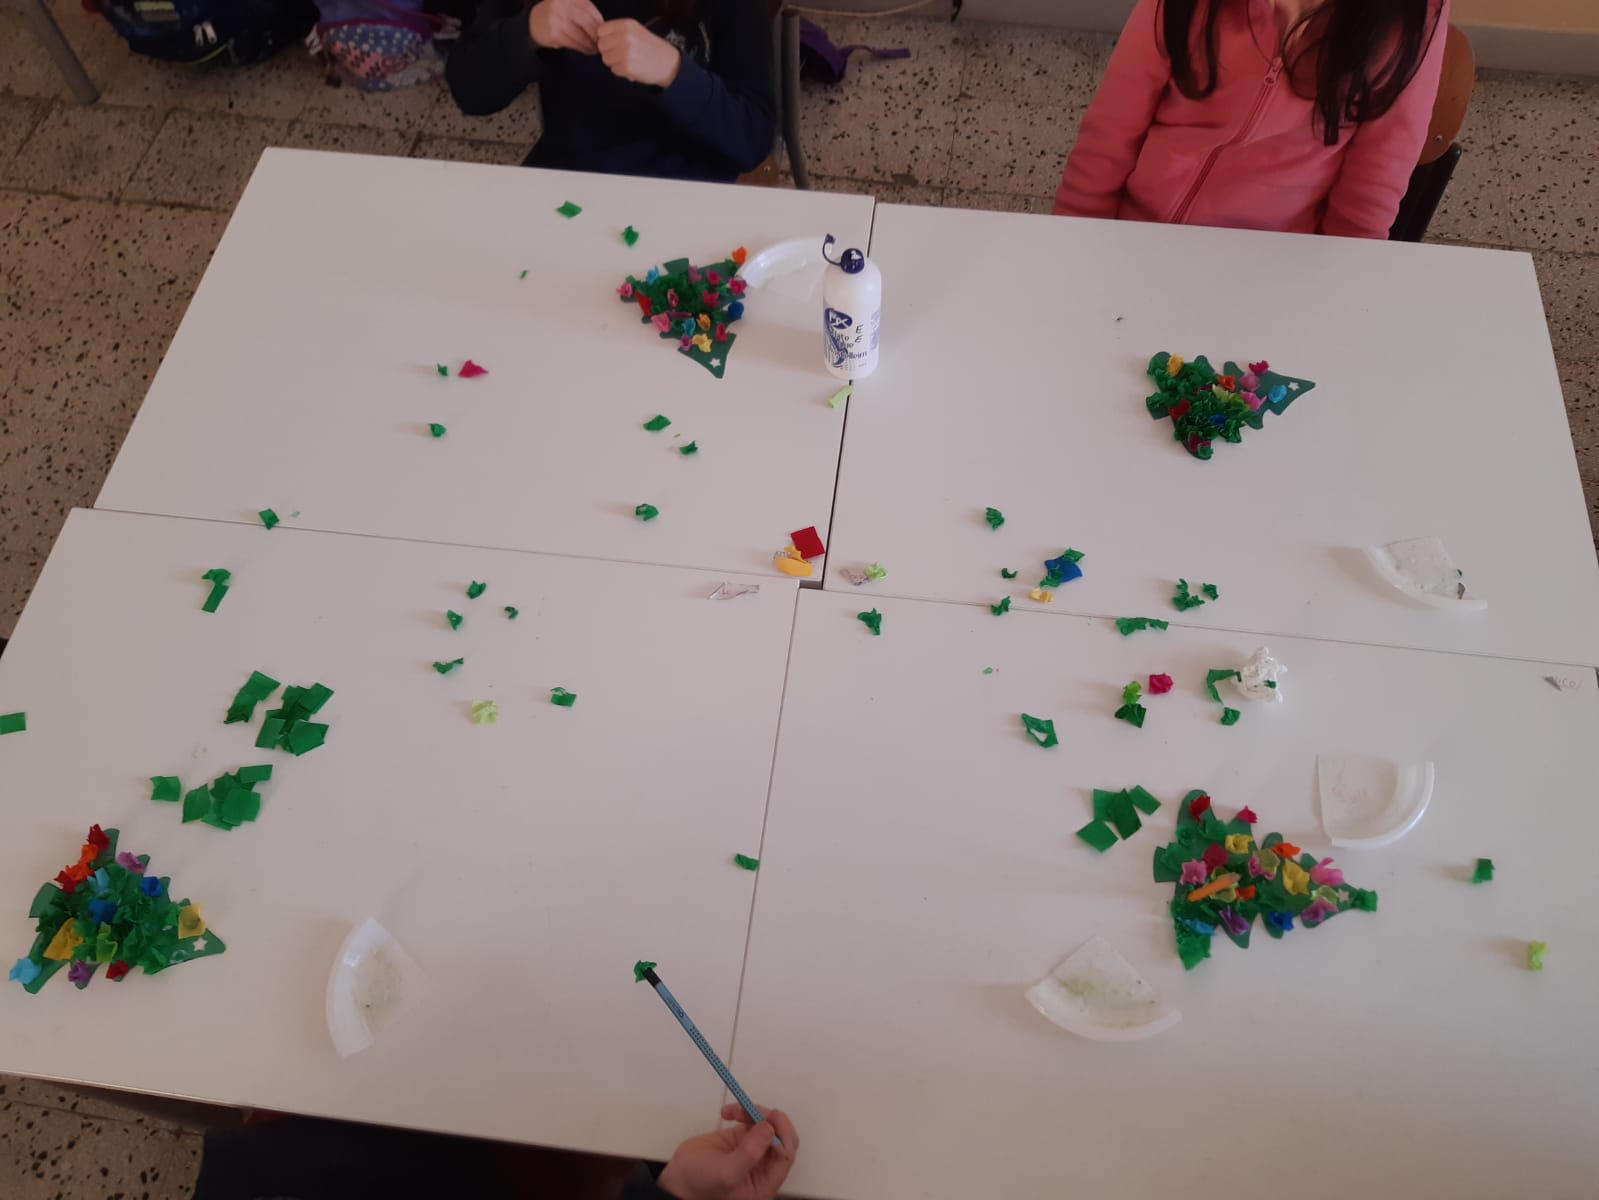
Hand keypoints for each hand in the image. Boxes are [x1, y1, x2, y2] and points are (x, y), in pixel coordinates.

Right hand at [528, 0, 601, 53]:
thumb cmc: (559, 14)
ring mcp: (557, 19)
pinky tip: (587, 50)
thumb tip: (604, 27)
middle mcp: (562, 5)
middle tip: (601, 42)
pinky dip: (583, 48)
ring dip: (591, 44)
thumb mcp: (570, 4)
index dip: (599, 22)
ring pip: (581, 35)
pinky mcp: (554, 33)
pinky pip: (574, 43)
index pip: (590, 10)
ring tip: (595, 48)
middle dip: (596, 35)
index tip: (604, 31)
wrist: (535, 21)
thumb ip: (585, 10)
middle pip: (586, 22)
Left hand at [596, 18, 682, 87]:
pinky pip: (613, 70)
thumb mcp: (635, 31)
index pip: (601, 31)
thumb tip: (599, 40)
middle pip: (601, 45)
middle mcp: (625, 36)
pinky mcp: (627, 67)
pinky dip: (620, 72)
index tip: (614, 44)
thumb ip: (617, 32)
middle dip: (609, 52)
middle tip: (622, 54)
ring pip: (606, 59)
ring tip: (628, 61)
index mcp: (626, 25)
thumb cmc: (651, 48)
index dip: (606, 39)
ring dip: (614, 63)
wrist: (668, 64)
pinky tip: (631, 68)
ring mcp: (626, 52)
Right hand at [656, 1102, 798, 1199]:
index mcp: (765, 1182)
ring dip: (754, 1112)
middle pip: (779, 1137)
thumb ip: (750, 1153)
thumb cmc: (699, 1185)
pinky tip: (729, 1112)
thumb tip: (770, 1129)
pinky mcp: (742, 1138)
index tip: (771, 1119)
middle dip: (769, 1120)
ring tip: (735, 1111)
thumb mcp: (726, 1174)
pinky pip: (752, 1119)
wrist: (678, 1179)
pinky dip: (743, 1111)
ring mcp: (752, 1151)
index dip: (782, 1135)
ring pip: (766, 1125)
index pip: (785, 1156)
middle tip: (755, 1111)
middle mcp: (762, 1167)